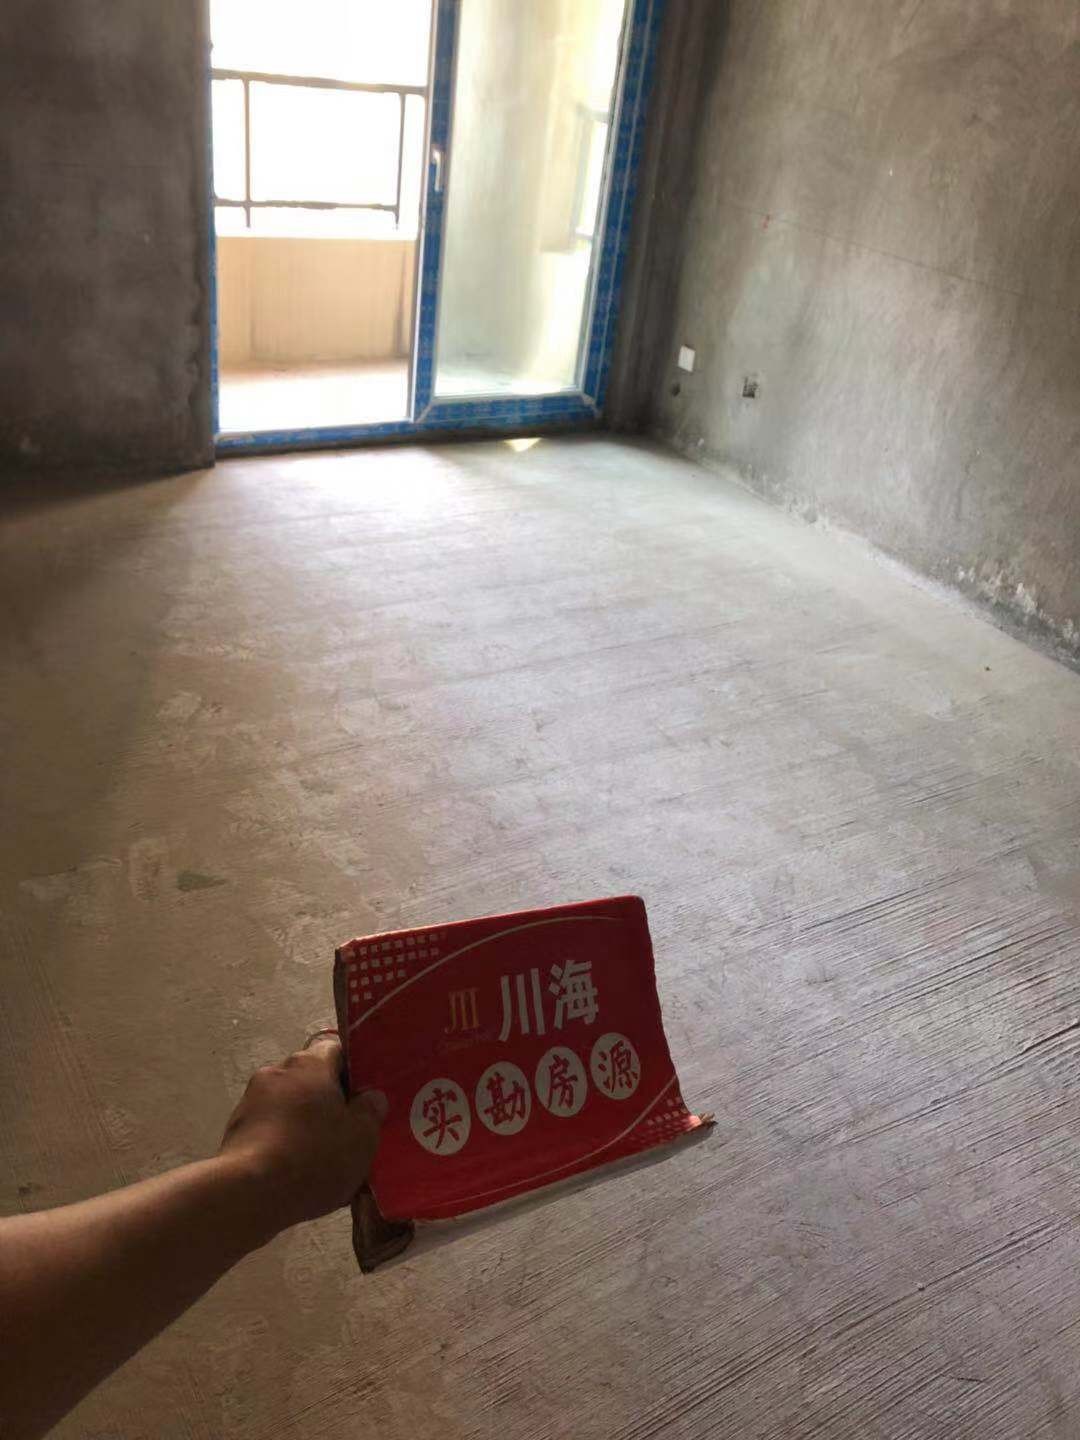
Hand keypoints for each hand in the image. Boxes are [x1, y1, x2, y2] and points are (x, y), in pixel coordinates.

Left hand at [219, 1034, 382, 1237]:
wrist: (249, 1194)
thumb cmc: (314, 1156)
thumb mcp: (361, 1137)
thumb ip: (370, 1112)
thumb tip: (371, 1097)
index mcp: (309, 1064)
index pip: (336, 1050)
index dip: (352, 1071)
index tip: (364, 1098)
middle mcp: (276, 1072)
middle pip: (309, 1079)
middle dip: (326, 1102)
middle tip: (345, 1132)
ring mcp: (250, 1101)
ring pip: (287, 1106)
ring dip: (302, 1123)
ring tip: (319, 1159)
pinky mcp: (234, 1131)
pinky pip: (268, 1130)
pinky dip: (281, 1143)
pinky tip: (293, 1173)